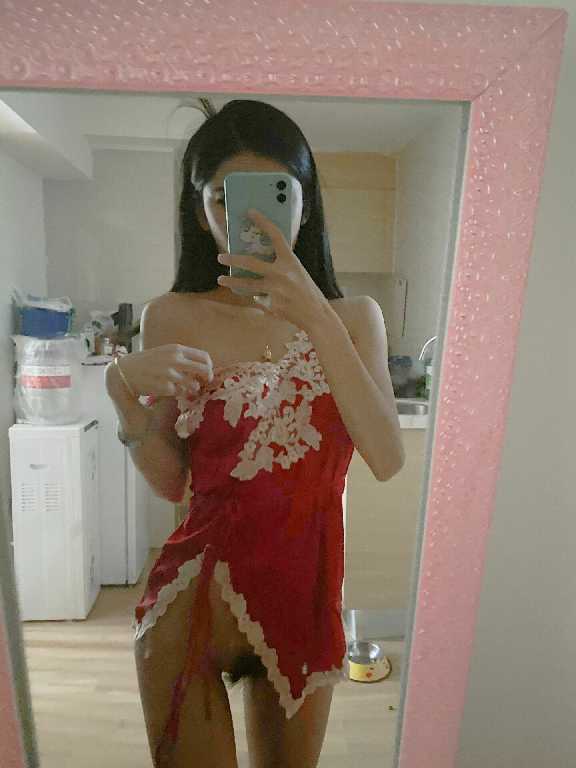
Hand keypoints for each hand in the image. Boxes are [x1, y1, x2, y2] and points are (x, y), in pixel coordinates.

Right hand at [108, 344, 213, 398]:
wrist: (124, 372)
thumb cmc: (146, 362)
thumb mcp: (164, 352)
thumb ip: (181, 357)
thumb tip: (202, 366)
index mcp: (176, 349)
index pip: (204, 356)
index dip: (209, 366)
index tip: (208, 372)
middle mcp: (175, 360)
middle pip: (204, 370)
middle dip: (208, 378)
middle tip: (205, 383)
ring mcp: (170, 374)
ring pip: (193, 385)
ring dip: (192, 389)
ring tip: (185, 388)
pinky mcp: (165, 387)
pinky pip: (180, 393)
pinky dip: (178, 393)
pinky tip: (170, 390)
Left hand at [216, 209, 330, 331]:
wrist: (316, 315)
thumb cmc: (307, 291)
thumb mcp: (297, 272)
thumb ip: (281, 265)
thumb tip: (259, 260)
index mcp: (290, 261)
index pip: (275, 236)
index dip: (263, 222)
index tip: (250, 212)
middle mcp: (282, 273)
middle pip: (251, 262)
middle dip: (233, 258)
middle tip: (220, 256)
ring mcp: (275, 290)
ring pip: (248, 284)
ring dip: (232, 281)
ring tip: (221, 279)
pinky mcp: (272, 305)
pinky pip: (260, 298)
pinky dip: (261, 298)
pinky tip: (268, 301)